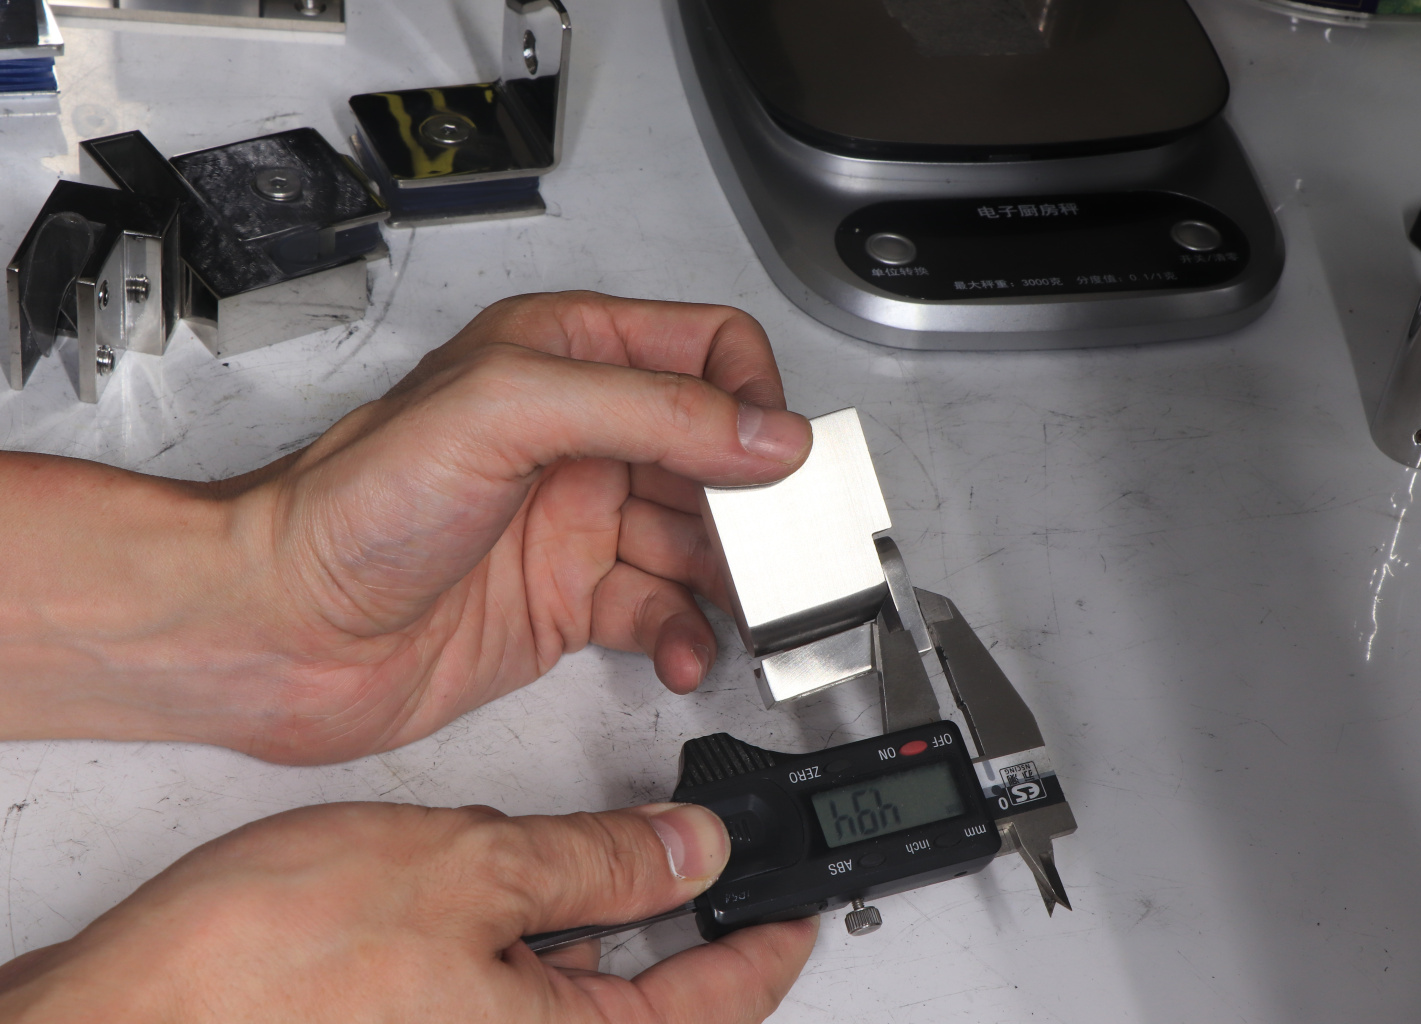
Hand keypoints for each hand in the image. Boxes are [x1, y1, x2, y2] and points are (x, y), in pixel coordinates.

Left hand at [0, 292, 810, 762]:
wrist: (274, 630)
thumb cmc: (348, 507)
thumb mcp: (506, 414)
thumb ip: (647, 411)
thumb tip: (762, 434)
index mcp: (563, 358)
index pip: (705, 350)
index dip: (753, 398)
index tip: (775, 459)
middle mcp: (579, 436)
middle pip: (716, 455)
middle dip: (757, 505)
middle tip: (778, 553)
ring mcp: (575, 523)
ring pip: (698, 541)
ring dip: (732, 580)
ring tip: (746, 612)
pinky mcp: (566, 601)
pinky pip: (659, 612)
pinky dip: (685, 636)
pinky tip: (684, 652)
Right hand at [0, 801, 818, 1022]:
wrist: (116, 1020)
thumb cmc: (262, 972)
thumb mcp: (466, 873)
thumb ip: (597, 864)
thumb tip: (694, 851)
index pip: (715, 1004)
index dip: (768, 943)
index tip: (802, 905)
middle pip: (646, 1002)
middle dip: (676, 920)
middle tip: (708, 859)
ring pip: (570, 985)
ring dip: (587, 914)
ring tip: (582, 851)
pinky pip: (502, 985)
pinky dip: (517, 928)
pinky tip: (487, 875)